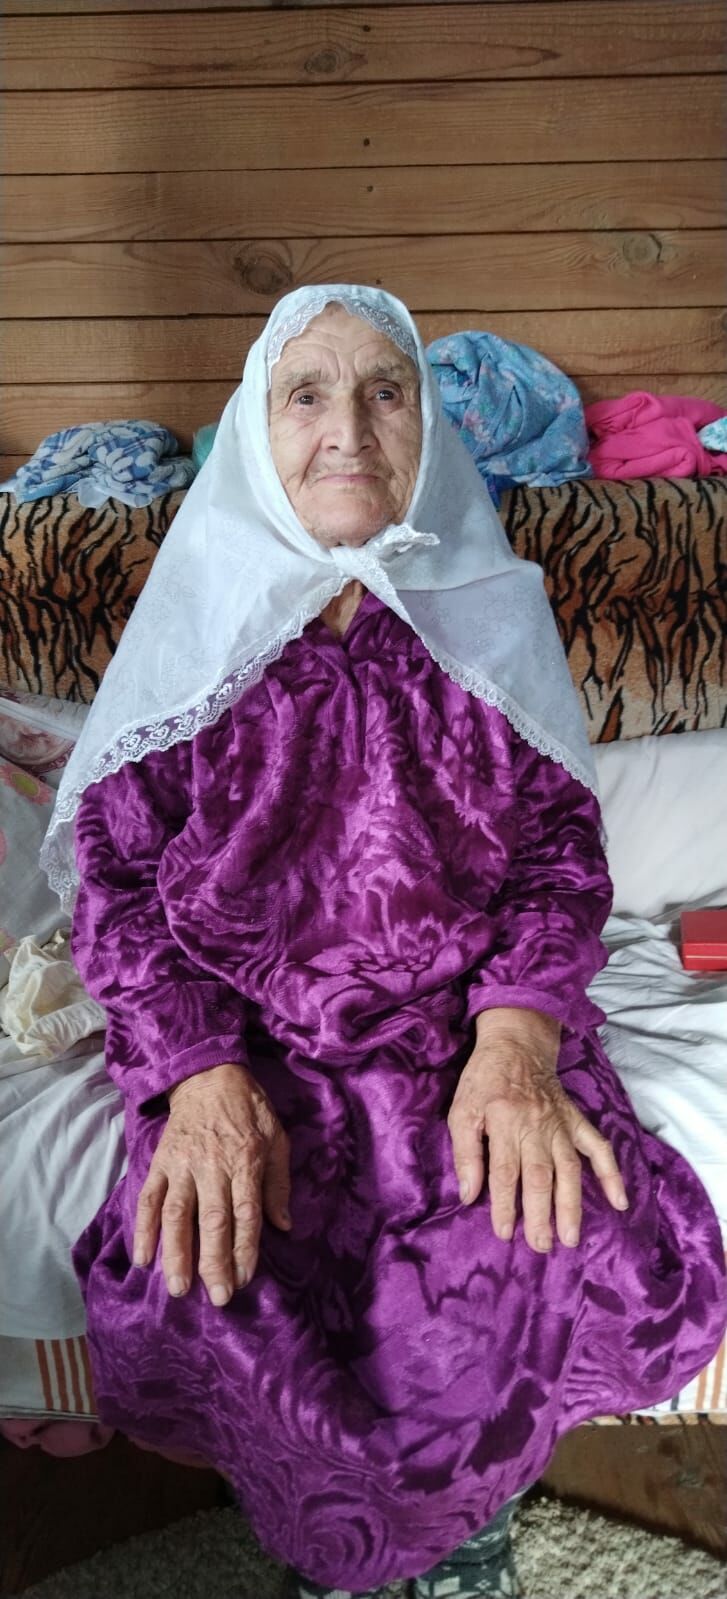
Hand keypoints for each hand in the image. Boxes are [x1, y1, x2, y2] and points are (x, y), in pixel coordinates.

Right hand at [132, 1061, 290, 1304]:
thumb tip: (283, 1226)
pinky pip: (148, 1198)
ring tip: (177, 1287)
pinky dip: (143, 1228)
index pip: (246, 1212)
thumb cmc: (250, 1110)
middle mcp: (212, 1166)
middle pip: (212, 1220)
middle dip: (214, 1261)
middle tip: (217, 1297)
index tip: (244, 1279)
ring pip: (176, 1214)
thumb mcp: (277, 1138)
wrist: (208, 1076)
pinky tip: (142, 1257)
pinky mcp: (160, 1163)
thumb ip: (279, 1184)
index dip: (245, 1248)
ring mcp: (182, 1165)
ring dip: (176, 1253)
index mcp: (245, 1161)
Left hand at [447, 1008, 627, 1251]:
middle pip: (539, 1175)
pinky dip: (611, 1173)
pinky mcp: (576, 1121)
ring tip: (571, 1237)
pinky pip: (598, 1147)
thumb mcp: (461, 1110)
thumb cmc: (484, 1080)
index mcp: (503, 1122)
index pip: (504, 1171)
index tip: (505, 1233)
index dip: (504, 1204)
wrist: (516, 1043)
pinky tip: (618, 1201)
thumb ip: (465, 1153)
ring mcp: (560, 1124)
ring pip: (568, 1169)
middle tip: (541, 1245)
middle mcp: (535, 1126)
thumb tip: (468, 1195)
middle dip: (541, 1213)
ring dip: (571, 1204)